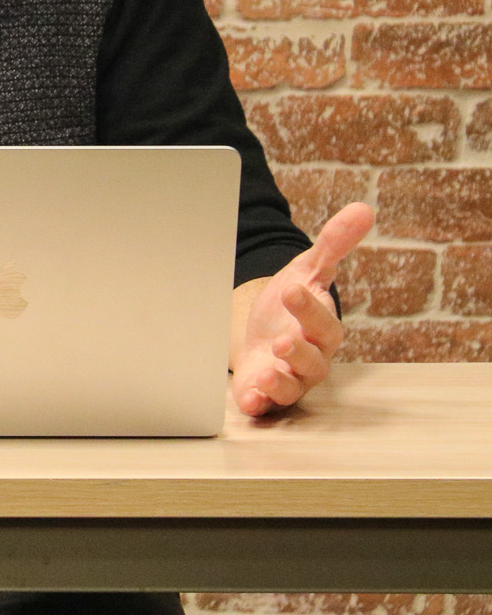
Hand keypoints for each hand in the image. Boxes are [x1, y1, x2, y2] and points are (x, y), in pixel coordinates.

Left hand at [229, 203, 373, 416]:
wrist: (260, 332)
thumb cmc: (288, 305)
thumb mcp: (306, 270)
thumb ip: (333, 244)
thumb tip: (364, 209)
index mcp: (322, 329)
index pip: (324, 323)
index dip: (310, 310)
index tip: (291, 290)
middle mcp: (310, 358)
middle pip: (313, 360)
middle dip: (298, 351)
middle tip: (281, 340)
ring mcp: (288, 379)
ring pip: (293, 386)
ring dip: (282, 381)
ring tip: (268, 371)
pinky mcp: (264, 395)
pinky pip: (267, 405)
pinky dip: (261, 402)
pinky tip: (250, 397)